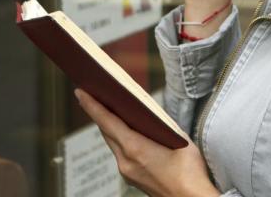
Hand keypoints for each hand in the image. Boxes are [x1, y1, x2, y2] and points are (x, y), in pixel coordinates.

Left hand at [75, 89, 219, 196]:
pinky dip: (121, 140)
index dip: (92, 105)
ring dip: (111, 127)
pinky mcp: (132, 178)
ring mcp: (127, 171)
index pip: (107, 121)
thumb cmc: (189, 172)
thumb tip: (151, 116)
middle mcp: (126, 161)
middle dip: (101, 113)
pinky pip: (121, 153)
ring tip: (111, 111)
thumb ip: (161, 125)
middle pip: (107, 131)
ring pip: (114, 143)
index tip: (81, 92)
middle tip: (95, 94)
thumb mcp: (178, 138)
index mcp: (135, 148)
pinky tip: (128, 134)